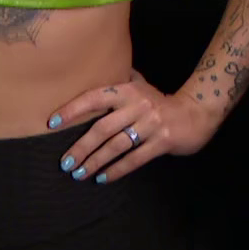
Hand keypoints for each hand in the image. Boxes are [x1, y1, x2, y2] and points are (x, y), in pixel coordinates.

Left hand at [46, 70, 218, 184]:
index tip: (52, 122)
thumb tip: (93, 71)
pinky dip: (116, 170)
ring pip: (116, 145)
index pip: (95, 98)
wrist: (196, 113)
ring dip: (95, 161)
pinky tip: (102, 178)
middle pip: (102, 128)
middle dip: (81, 147)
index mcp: (129, 90)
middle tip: (65, 162)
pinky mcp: (162, 141)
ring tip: (79, 174)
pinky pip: (134, 159)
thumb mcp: (141, 87)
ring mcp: (151, 124)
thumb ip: (120, 82)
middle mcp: (138, 105)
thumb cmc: (161, 102)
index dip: (73, 109)